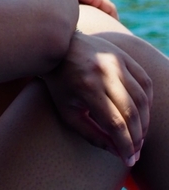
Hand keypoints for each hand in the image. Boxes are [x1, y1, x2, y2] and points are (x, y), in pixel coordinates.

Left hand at [41, 30, 152, 167]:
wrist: (57, 46)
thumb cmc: (61, 84)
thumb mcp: (68, 113)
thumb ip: (93, 135)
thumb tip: (118, 152)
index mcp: (88, 87)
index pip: (115, 124)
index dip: (126, 146)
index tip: (129, 159)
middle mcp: (104, 72)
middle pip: (131, 113)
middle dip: (137, 137)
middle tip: (135, 150)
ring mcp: (115, 62)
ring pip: (142, 98)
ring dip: (145, 122)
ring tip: (138, 135)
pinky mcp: (123, 55)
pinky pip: (145, 81)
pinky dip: (147, 101)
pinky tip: (141, 113)